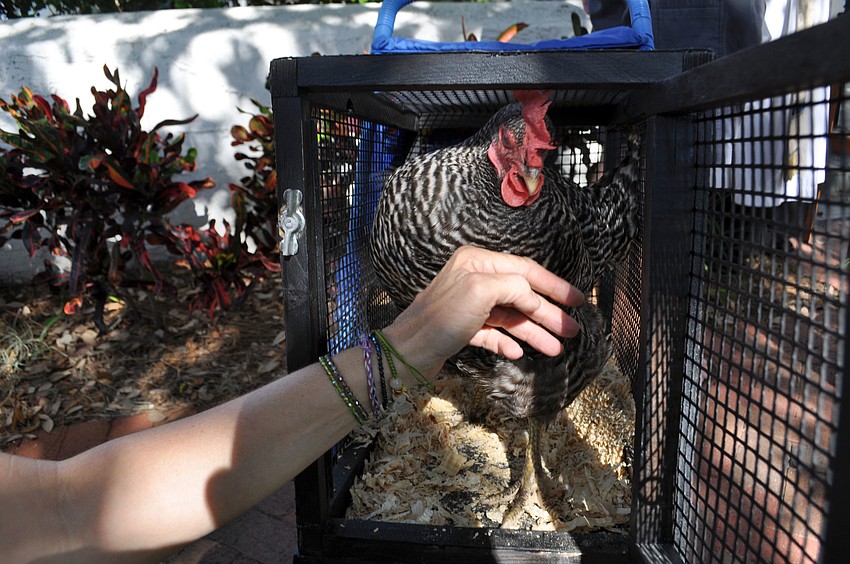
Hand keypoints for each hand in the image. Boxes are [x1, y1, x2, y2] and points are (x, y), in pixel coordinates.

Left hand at [384, 245, 583, 378]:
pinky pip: (494, 334)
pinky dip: (508, 343)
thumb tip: (534, 297)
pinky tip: (519, 353)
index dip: (554, 286)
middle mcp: (474, 280)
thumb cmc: (440, 319)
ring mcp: (470, 305)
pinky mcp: (464, 329)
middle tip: (573, 330)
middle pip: (522, 294)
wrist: (406, 353)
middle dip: (548, 313)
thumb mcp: (481, 292)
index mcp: (478, 263)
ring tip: (557, 348)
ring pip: (511, 317)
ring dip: (535, 332)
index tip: (578, 300)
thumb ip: (514, 287)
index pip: (526, 270)